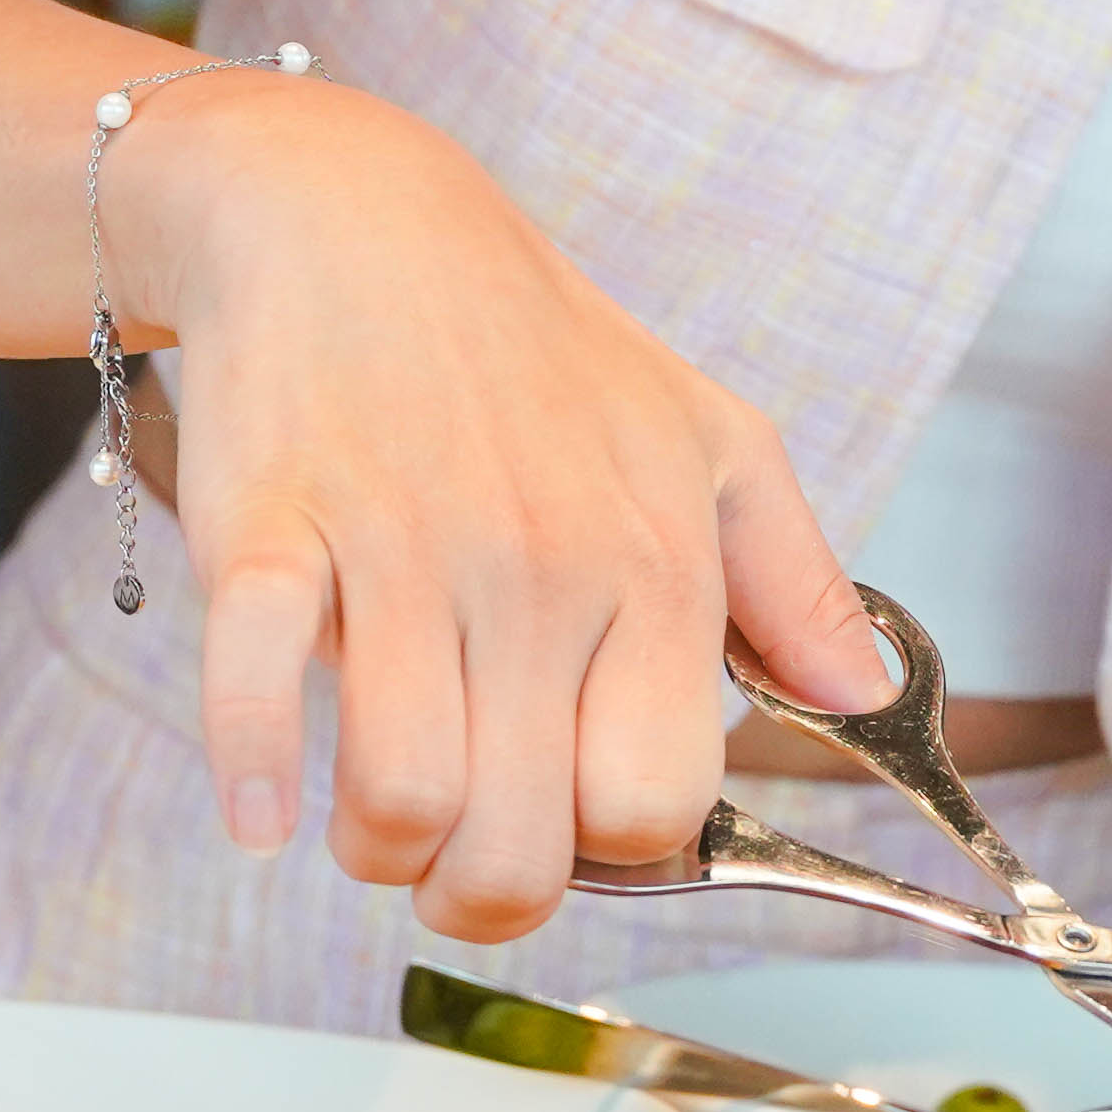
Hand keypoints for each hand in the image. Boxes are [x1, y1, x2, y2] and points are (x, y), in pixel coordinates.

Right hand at [113, 81, 883, 939]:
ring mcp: (402, 544)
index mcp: (652, 564)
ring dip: (376, 848)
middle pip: (523, 842)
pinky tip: (262, 810)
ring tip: (374, 816)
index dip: (603, 855)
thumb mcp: (707, 439)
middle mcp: (541, 563)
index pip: (655, 804)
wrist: (355, 219)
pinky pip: (254, 682)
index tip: (563, 825)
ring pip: (402, 796)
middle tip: (453, 855)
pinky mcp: (272, 522)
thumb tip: (861, 697)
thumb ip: (797, 581)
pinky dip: (249, 774)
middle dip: (479, 892)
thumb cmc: (533, 347)